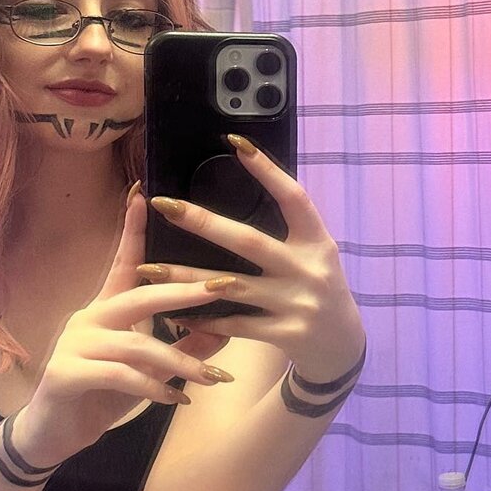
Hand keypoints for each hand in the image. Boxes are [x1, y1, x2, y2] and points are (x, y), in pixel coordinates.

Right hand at [18, 191, 234, 463]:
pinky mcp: (66, 373)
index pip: (122, 262)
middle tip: (225, 287)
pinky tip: (176, 400)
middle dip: (185, 291)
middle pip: (140, 295)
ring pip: (137, 344)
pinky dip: (153, 388)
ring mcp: (74, 344)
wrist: (53, 435)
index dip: (132, 229)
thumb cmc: (102, 396)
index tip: (144, 193)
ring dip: (180, 361)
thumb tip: (225, 330)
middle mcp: (88, 317)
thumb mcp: (149, 371)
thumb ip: (183, 348)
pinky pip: (120, 375)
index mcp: (105, 309)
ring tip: (212, 377)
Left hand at [140, 135, 365, 381]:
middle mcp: (309, 269)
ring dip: (184, 278)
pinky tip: (173, 312)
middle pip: (249, 241)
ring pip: (230, 286)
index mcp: (318, 241)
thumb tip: (249, 187)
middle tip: (163, 204)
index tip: (236, 143)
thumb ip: (288, 231)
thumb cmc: (319, 289)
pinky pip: (234, 325)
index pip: (294, 198)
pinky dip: (202, 318)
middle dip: (202, 222)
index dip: (267, 170)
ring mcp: (298, 303)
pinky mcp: (286, 334)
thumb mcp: (315, 255)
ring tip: (147, 268)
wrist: (344, 347)